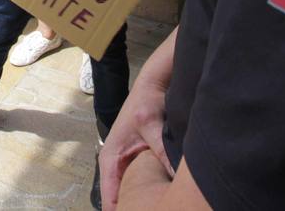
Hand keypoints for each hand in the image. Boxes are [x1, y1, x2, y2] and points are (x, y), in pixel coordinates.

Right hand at [100, 69, 173, 210]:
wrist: (152, 86)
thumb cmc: (145, 101)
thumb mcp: (152, 125)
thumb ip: (161, 151)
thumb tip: (174, 177)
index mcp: (110, 159)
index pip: (110, 200)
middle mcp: (116, 166)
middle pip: (120, 201)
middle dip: (134, 209)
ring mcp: (128, 166)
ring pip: (132, 196)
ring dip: (143, 202)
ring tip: (161, 206)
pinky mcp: (140, 165)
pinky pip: (142, 186)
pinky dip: (151, 194)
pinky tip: (165, 199)